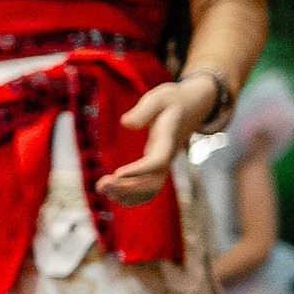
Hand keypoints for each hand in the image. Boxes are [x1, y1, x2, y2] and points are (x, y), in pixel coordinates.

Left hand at [96, 76, 220, 207]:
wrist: (193, 106)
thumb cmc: (173, 100)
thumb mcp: (160, 97)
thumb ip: (144, 110)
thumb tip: (126, 123)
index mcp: (168, 140)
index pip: (157, 161)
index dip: (139, 171)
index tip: (117, 174)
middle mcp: (167, 157)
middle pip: (153, 183)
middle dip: (128, 188)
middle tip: (101, 184)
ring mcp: (164, 165)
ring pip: (150, 191)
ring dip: (126, 195)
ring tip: (101, 187)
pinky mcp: (157, 168)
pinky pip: (147, 190)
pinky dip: (129, 195)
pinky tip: (109, 191)